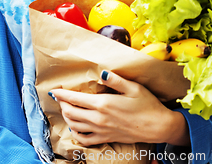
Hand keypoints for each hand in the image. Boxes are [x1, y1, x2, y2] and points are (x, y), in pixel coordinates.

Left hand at [50, 71, 189, 146]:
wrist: (157, 126)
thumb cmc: (147, 104)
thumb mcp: (133, 87)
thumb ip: (115, 80)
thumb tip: (100, 72)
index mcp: (103, 103)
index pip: (75, 99)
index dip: (62, 94)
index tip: (53, 90)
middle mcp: (99, 119)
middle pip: (71, 112)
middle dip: (63, 104)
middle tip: (61, 97)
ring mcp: (102, 130)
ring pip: (75, 126)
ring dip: (67, 117)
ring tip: (66, 108)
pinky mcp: (106, 138)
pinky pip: (85, 140)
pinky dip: (76, 134)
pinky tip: (75, 128)